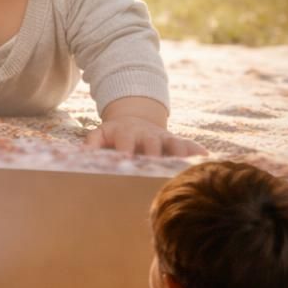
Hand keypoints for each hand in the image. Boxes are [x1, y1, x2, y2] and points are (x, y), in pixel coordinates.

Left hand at [87, 97, 205, 157]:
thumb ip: (91, 143)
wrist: (133, 118)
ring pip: (173, 144)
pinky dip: (197, 150)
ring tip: (188, 165)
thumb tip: (81, 154)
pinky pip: (188, 144)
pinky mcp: (175, 140)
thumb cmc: (113, 134)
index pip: (126, 142)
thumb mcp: (100, 134)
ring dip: (180, 154)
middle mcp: (146, 134)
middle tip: (160, 170)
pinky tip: (207, 158)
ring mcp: (162, 136)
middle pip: (152, 145)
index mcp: (125, 133)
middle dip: (156, 156)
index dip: (126, 150)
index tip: (126, 161)